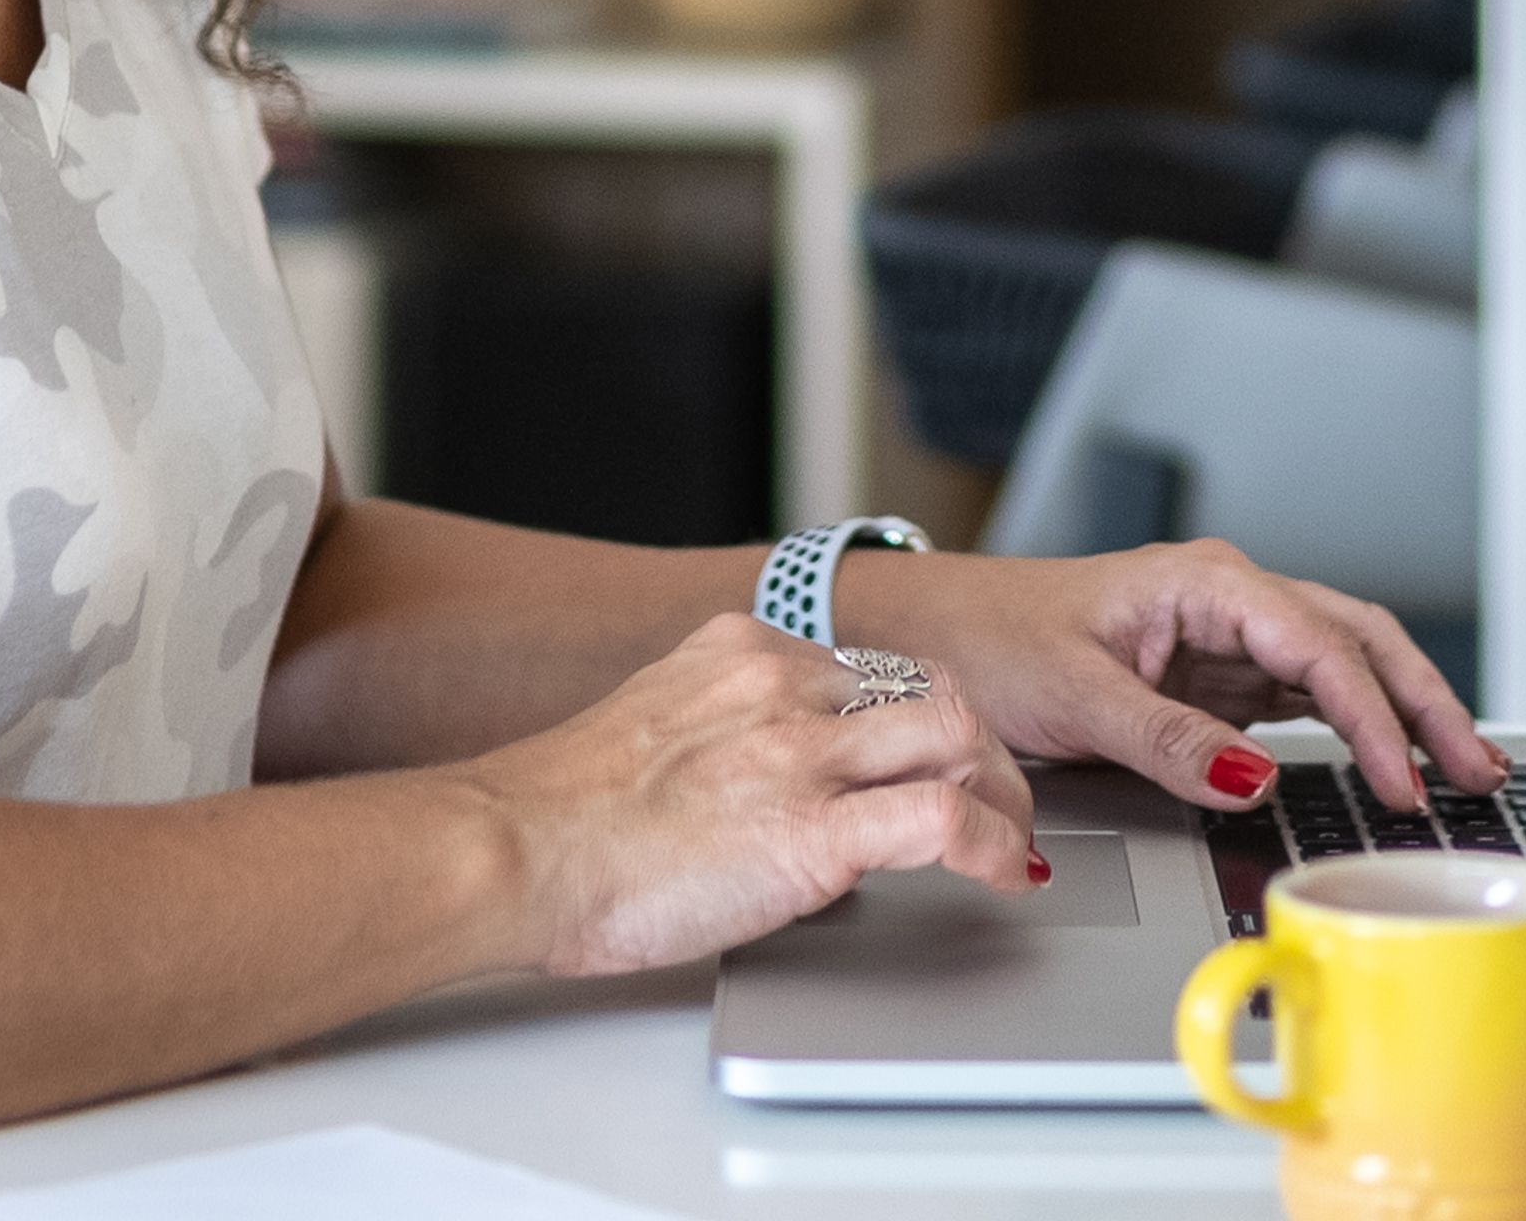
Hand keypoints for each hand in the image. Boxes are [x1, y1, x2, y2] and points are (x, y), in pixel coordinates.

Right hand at [463, 612, 1041, 976]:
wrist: (514, 852)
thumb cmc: (559, 821)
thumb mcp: (655, 734)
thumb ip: (729, 738)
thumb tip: (785, 794)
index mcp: (738, 652)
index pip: (873, 667)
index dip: (923, 718)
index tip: (939, 756)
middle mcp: (779, 685)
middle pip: (934, 691)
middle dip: (982, 750)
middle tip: (998, 800)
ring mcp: (799, 752)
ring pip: (956, 737)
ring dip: (1003, 794)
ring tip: (1010, 839)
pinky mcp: (812, 828)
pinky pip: (943, 820)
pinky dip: (991, 844)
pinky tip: (1000, 872)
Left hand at [847, 541, 1504, 816]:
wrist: (935, 633)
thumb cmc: (992, 640)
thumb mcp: (1074, 695)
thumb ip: (1168, 740)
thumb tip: (1255, 778)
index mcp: (1206, 583)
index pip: (1320, 648)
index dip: (1373, 718)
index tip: (1402, 781)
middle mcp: (1230, 601)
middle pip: (1359, 641)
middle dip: (1426, 703)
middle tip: (1481, 769)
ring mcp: (1229, 638)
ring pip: (1345, 666)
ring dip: (1404, 714)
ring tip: (1463, 770)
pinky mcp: (1218, 677)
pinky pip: (1307, 697)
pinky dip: (1358, 728)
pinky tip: (1391, 763)